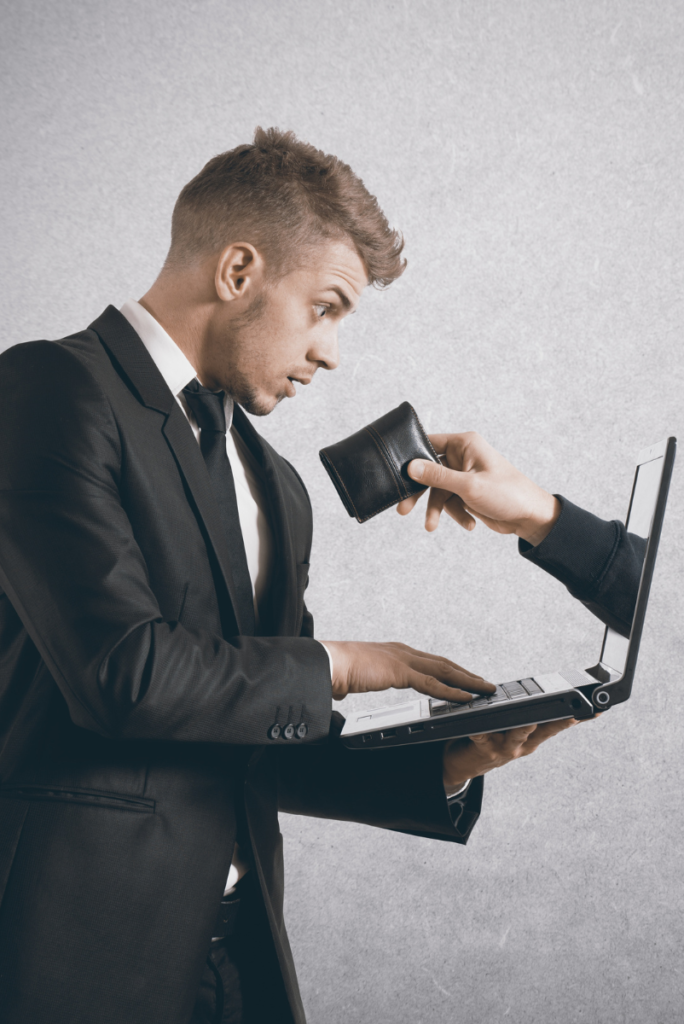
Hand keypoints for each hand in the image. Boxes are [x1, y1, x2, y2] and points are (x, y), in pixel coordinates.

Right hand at [322, 640, 495, 702]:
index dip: (449, 670)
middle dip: (466, 673)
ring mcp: (403, 659)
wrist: (326, 663)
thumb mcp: (349, 677)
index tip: (464, 677)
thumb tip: (343, 691)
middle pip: (443, 663)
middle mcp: (402, 652)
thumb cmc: (333, 669)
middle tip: (484, 683)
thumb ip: (353, 683)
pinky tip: (466, 697)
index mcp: (393, 653)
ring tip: (484, 689)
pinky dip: (452, 690)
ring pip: (444, 670)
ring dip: (467, 680)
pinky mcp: (400, 671)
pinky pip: (432, 683)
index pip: (429, 661)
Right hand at [397, 431, 559, 545]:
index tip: (397, 473)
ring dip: (437, 509)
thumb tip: (411, 467)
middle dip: (419, 493)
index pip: (429, 443)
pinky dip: (455, 514)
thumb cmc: (507, 494)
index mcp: (465, 444)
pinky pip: (450, 502)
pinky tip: (469, 524)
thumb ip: (437, 477)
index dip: (412, 457)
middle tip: (403, 509)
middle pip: (429, 471)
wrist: (530, 517)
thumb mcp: (468, 486)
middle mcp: (462, 456)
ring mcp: (464, 475)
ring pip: (438, 491)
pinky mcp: (467, 492)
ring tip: (431, 526)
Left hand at [442, 717, 583, 789]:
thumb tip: (549, 697)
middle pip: (545, 731)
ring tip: (530, 721)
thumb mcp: (518, 729)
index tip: (595, 712)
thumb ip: (533, 717)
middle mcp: (524, 745)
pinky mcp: (485, 750)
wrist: (466, 762)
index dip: (577, 719)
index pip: (558, 724)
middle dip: (559, 723)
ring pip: (518, 736)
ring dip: (525, 728)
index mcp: (534, 737)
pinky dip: (481, 732)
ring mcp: (506, 749)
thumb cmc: (494, 739)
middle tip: (572, 715)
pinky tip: (478, 728)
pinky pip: (482, 737)